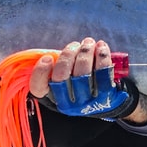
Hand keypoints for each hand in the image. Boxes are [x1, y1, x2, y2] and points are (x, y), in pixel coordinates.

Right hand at [30, 38, 145, 120]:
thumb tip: (60, 50)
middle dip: (67, 55)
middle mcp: (68, 103)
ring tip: (88, 42)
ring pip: (82, 73)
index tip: (47, 57)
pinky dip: (102, 57)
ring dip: (85, 52)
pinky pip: (103, 74)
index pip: (38, 88)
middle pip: (61, 76)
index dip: (40, 72)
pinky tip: (101, 46)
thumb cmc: (80, 86)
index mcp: (53, 97)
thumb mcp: (65, 81)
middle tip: (74, 44)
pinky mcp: (105, 96)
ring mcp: (86, 102)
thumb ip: (59, 67)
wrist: (107, 104)